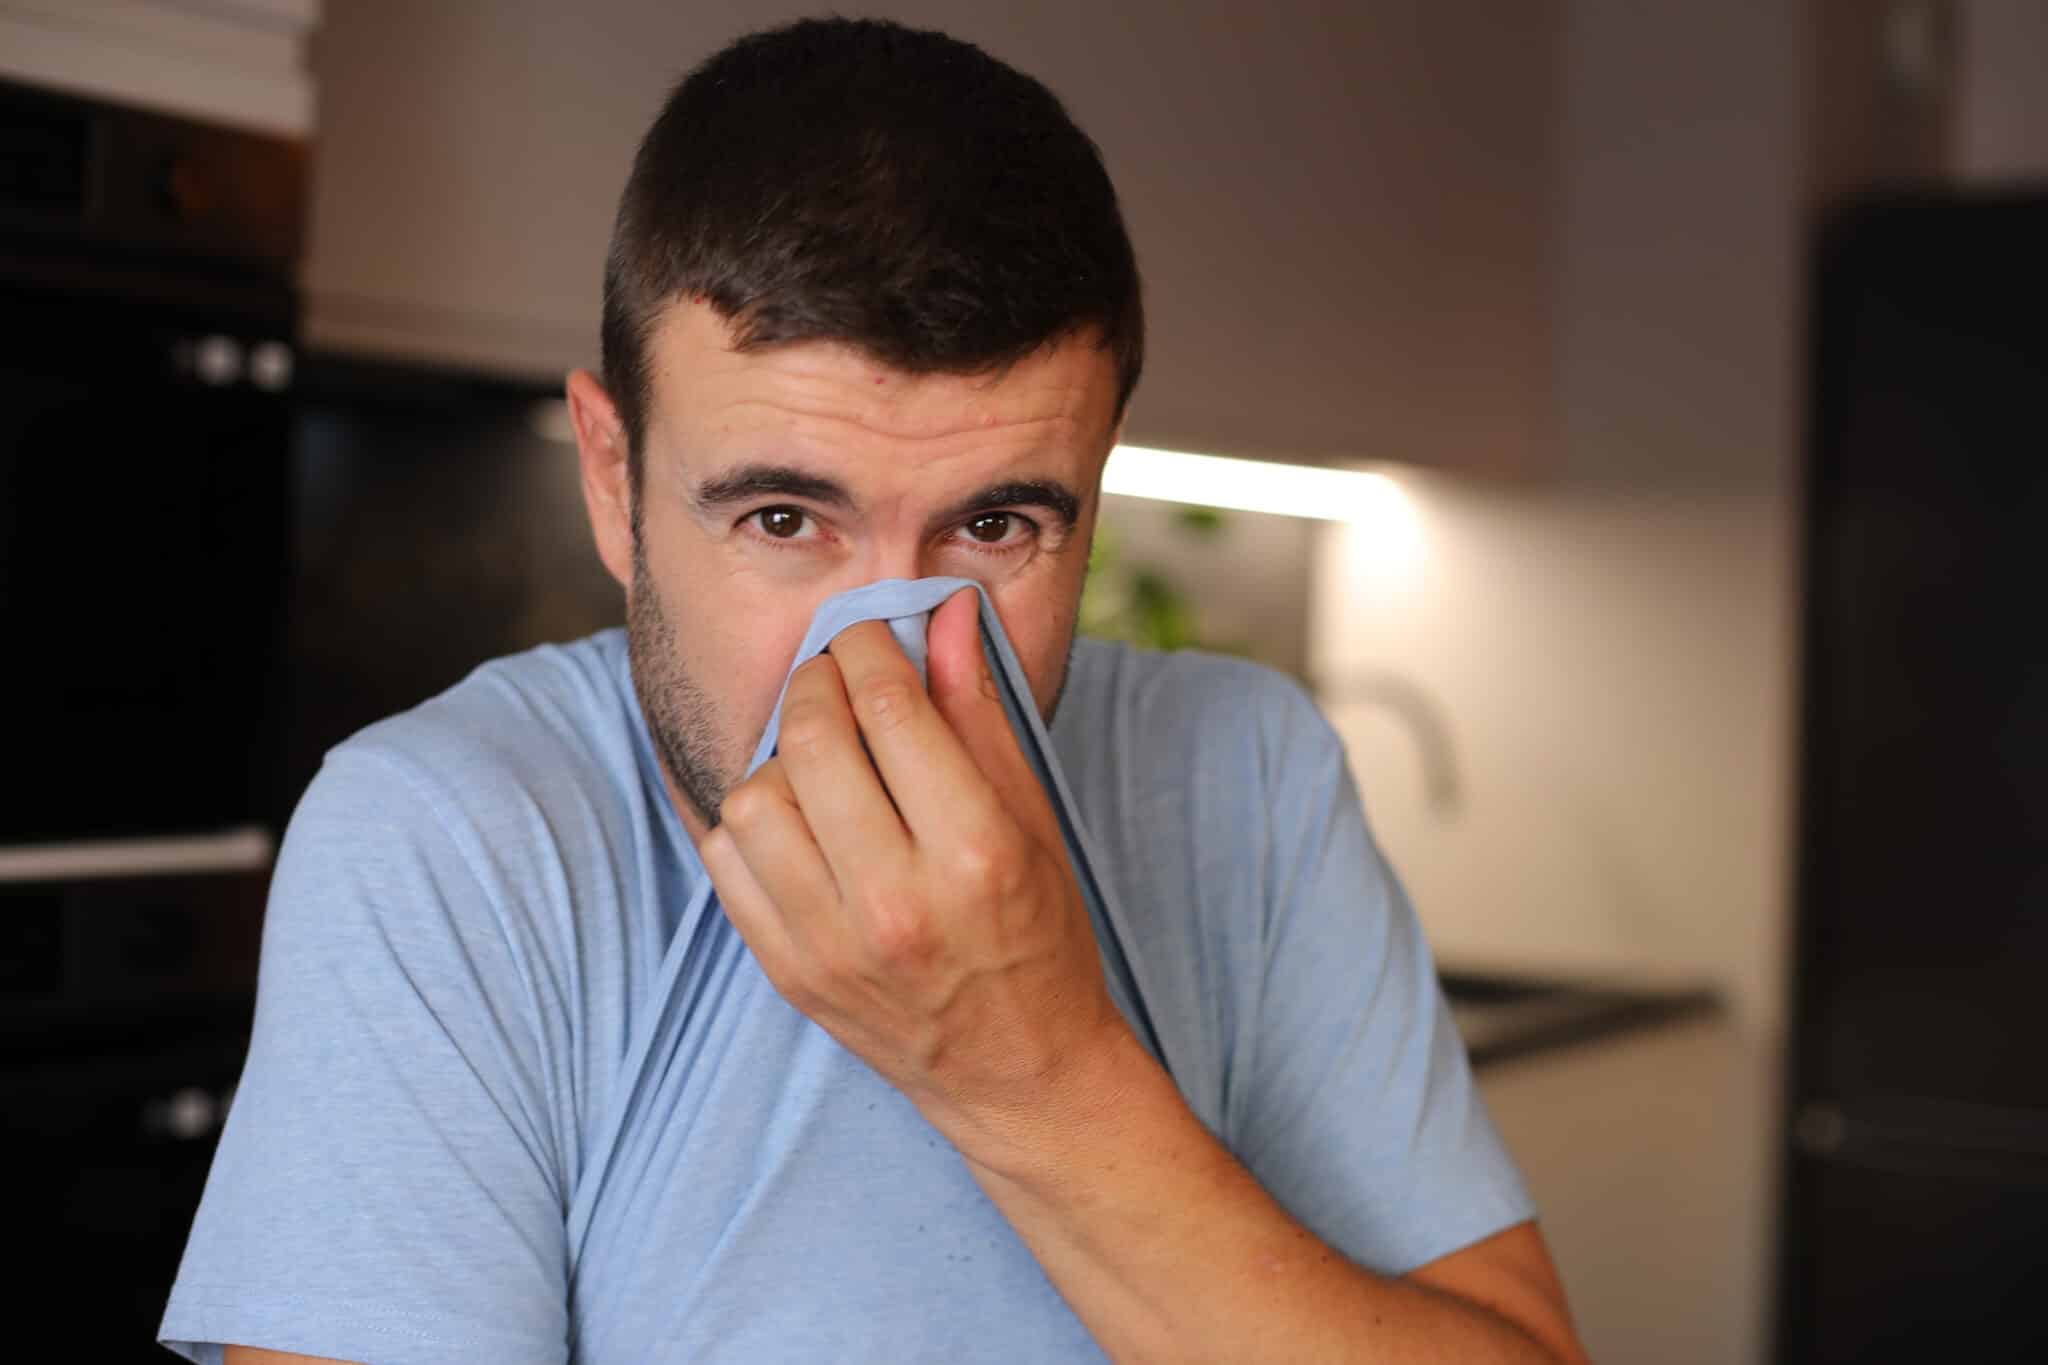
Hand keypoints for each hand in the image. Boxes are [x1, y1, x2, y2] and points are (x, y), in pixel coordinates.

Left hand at [700, 588, 1130, 1165]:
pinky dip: (750, 819)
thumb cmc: (1040, 937)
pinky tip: (793, 813)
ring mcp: (831, 944)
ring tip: (818, 756)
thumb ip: (978, 713)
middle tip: (833, 674)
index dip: (868, 646)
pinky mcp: (788, 972)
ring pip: (754, 797)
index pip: (890, 707)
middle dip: (816, 681)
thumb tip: (945, 613)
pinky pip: (728, 861)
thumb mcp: (1031, 820)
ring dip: (780, 754)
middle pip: (814, 739)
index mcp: (973, 853)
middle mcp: (895, 902)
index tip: (867, 633)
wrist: (1018, 1073)